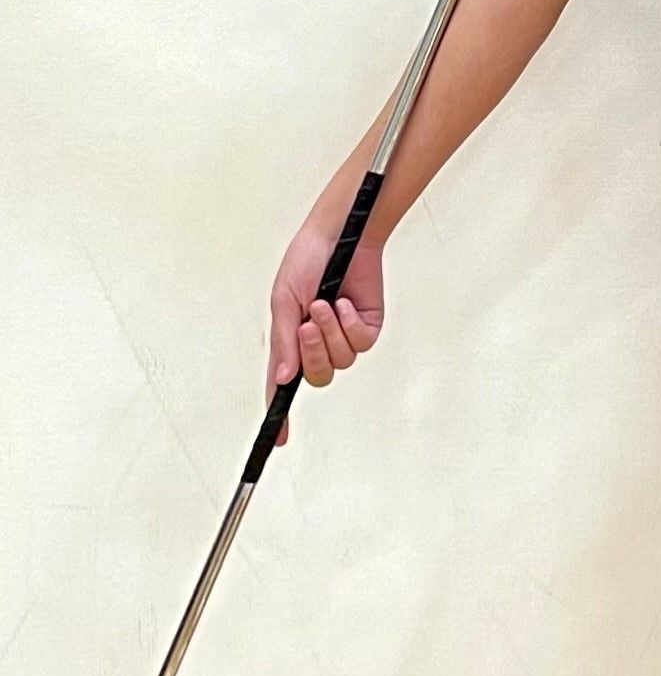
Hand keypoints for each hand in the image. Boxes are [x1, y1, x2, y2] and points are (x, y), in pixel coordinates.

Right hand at [265, 222, 385, 446]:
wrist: (338, 235)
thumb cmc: (306, 263)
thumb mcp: (284, 302)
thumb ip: (284, 342)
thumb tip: (282, 380)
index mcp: (292, 342)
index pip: (284, 387)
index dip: (280, 415)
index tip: (277, 440)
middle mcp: (319, 345)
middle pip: (318, 377)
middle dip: (312, 353)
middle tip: (307, 323)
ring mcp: (345, 338)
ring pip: (341, 361)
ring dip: (330, 332)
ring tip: (324, 303)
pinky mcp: (368, 329)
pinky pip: (362, 343)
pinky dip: (351, 324)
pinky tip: (346, 304)